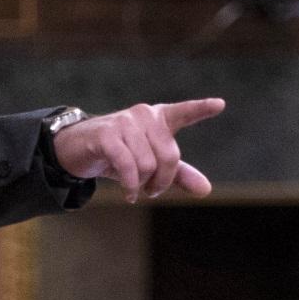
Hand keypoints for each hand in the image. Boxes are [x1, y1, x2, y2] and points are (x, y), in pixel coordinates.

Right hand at [52, 98, 224, 201]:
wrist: (78, 150)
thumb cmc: (119, 155)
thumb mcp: (150, 165)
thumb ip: (178, 175)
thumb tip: (205, 190)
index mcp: (159, 119)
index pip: (184, 113)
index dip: (201, 109)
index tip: (220, 105)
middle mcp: (144, 115)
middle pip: (169, 156)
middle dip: (162, 181)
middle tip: (150, 190)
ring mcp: (125, 122)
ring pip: (148, 165)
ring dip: (142, 185)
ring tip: (134, 188)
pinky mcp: (107, 135)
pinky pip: (128, 166)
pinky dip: (130, 186)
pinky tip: (129, 194)